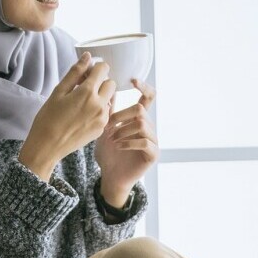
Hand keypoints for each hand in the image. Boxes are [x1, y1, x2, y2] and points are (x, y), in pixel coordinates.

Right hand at [19, 53, 115, 180]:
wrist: (47, 146)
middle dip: (101, 82)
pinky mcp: (102, 129)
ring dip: (101, 97)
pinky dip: (99, 110)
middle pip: (111, 83)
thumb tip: (87, 57)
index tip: (86, 74)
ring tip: (82, 104)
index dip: (95, 68)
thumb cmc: (48, 117)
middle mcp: (100, 104)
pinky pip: (106, 113)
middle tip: (84, 88)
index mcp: (87, 92)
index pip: (103, 69)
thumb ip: (75, 73)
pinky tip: (83, 116)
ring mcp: (103, 118)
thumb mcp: (58, 92)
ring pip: (110, 99)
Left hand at [95, 78, 158, 205]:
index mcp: (139, 119)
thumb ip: (109, 111)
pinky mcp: (153, 154)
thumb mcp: (104, 128)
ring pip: (142, 124)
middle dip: (122, 116)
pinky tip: (118, 146)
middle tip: (108, 126)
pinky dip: (129, 142)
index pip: (148, 97)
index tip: (133, 80)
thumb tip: (106, 87)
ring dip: (123, 130)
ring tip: (112, 139)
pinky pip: (145, 142)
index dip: (143, 87)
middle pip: (140, 110)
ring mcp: (153, 141)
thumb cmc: (107, 153)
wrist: (110, 176)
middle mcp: (149, 128)